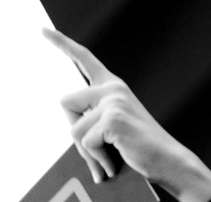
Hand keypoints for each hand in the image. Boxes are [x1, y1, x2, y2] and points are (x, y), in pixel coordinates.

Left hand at [44, 29, 210, 201]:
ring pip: (73, 128)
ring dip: (87, 151)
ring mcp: (113, 102)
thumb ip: (93, 116)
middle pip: (65, 103)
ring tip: (108, 159)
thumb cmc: (140, 148)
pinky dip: (97, 159)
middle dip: (75, 130)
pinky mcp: (114, 119)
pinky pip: (86, 142)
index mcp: (112, 86)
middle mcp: (112, 89)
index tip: (43, 31)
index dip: (62, 43)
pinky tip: (114, 162)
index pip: (83, 58)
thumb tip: (72, 126)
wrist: (168, 161)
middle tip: (96, 148)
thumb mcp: (113, 126)